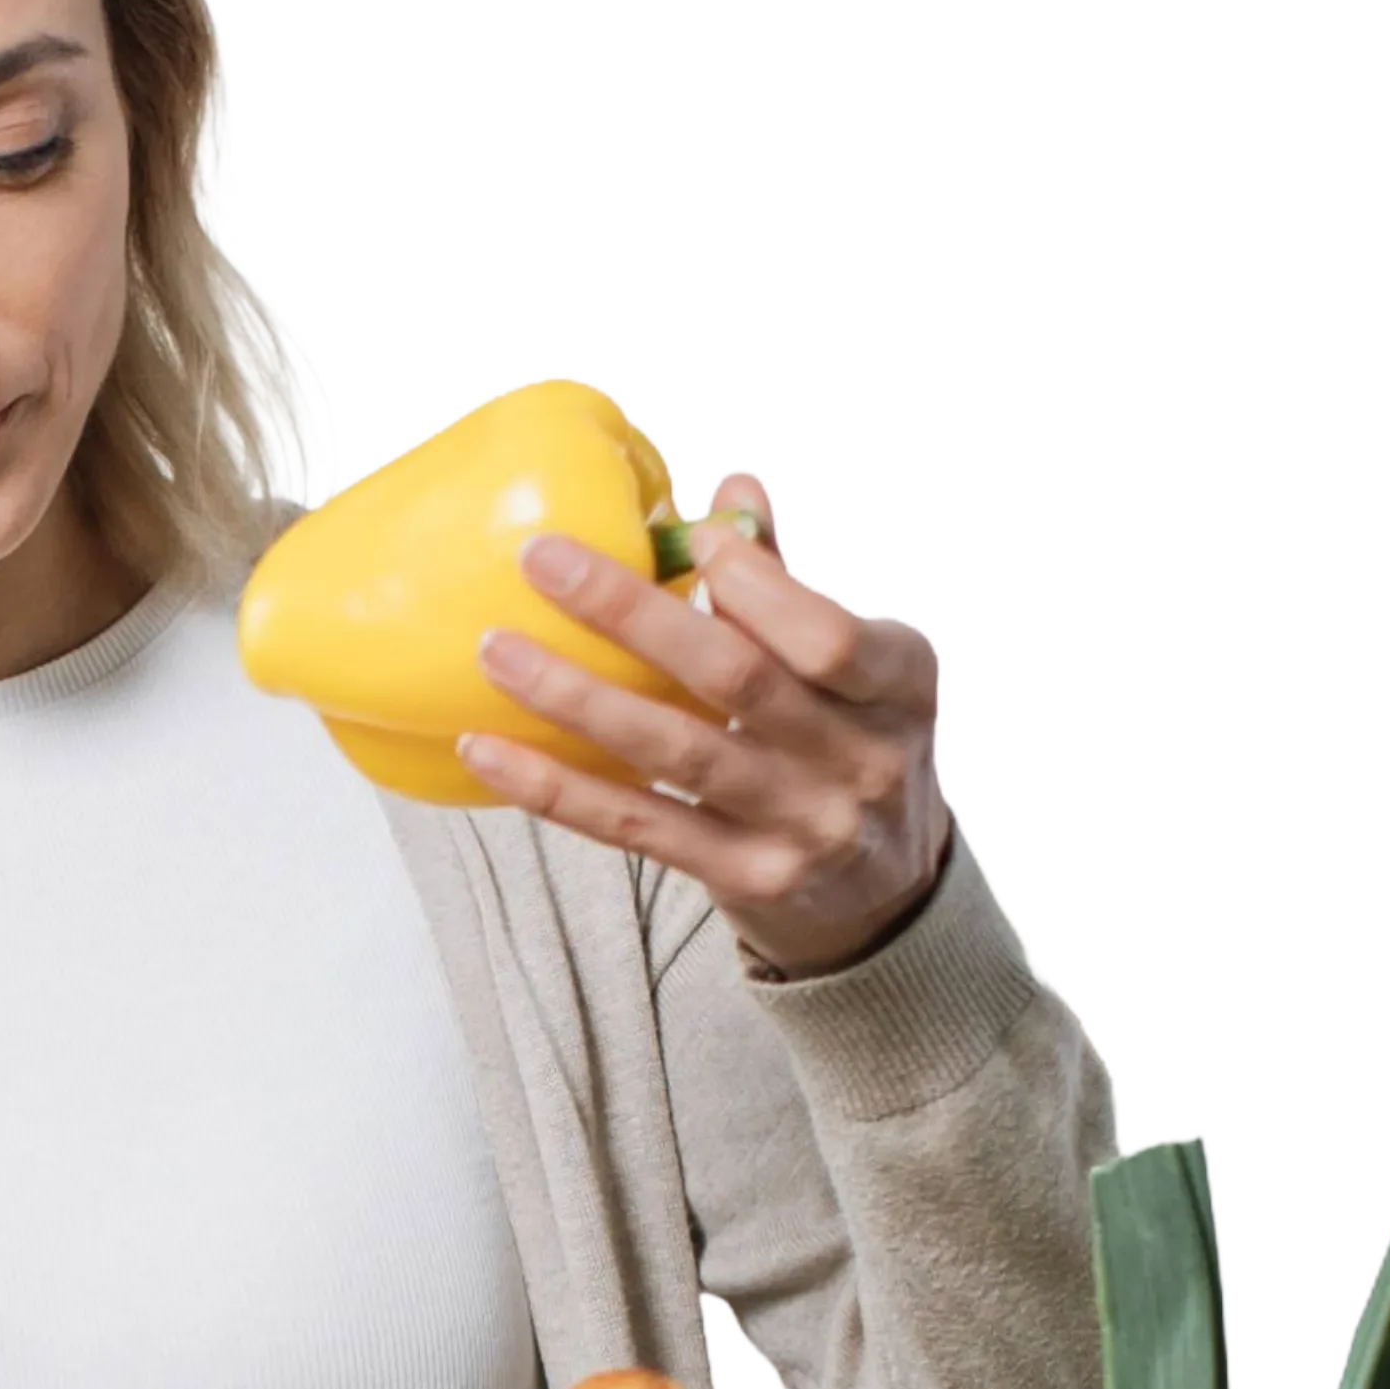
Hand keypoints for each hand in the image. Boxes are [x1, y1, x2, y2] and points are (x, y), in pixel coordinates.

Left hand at [455, 471, 952, 978]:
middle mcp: (862, 760)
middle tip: (541, 559)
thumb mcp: (859, 668)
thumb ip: (787, 587)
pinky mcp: (748, 881)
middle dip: (630, 614)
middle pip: (735, 677)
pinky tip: (491, 750)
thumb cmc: (852, 747)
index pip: (824, 633)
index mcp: (899, 683)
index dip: (751, 583)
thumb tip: (730, 490)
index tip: (685, 540)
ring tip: (496, 651)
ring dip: (577, 697)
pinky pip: (637, 824)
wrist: (884, 897)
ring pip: (675, 751)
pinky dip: (558, 788)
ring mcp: (805, 829)